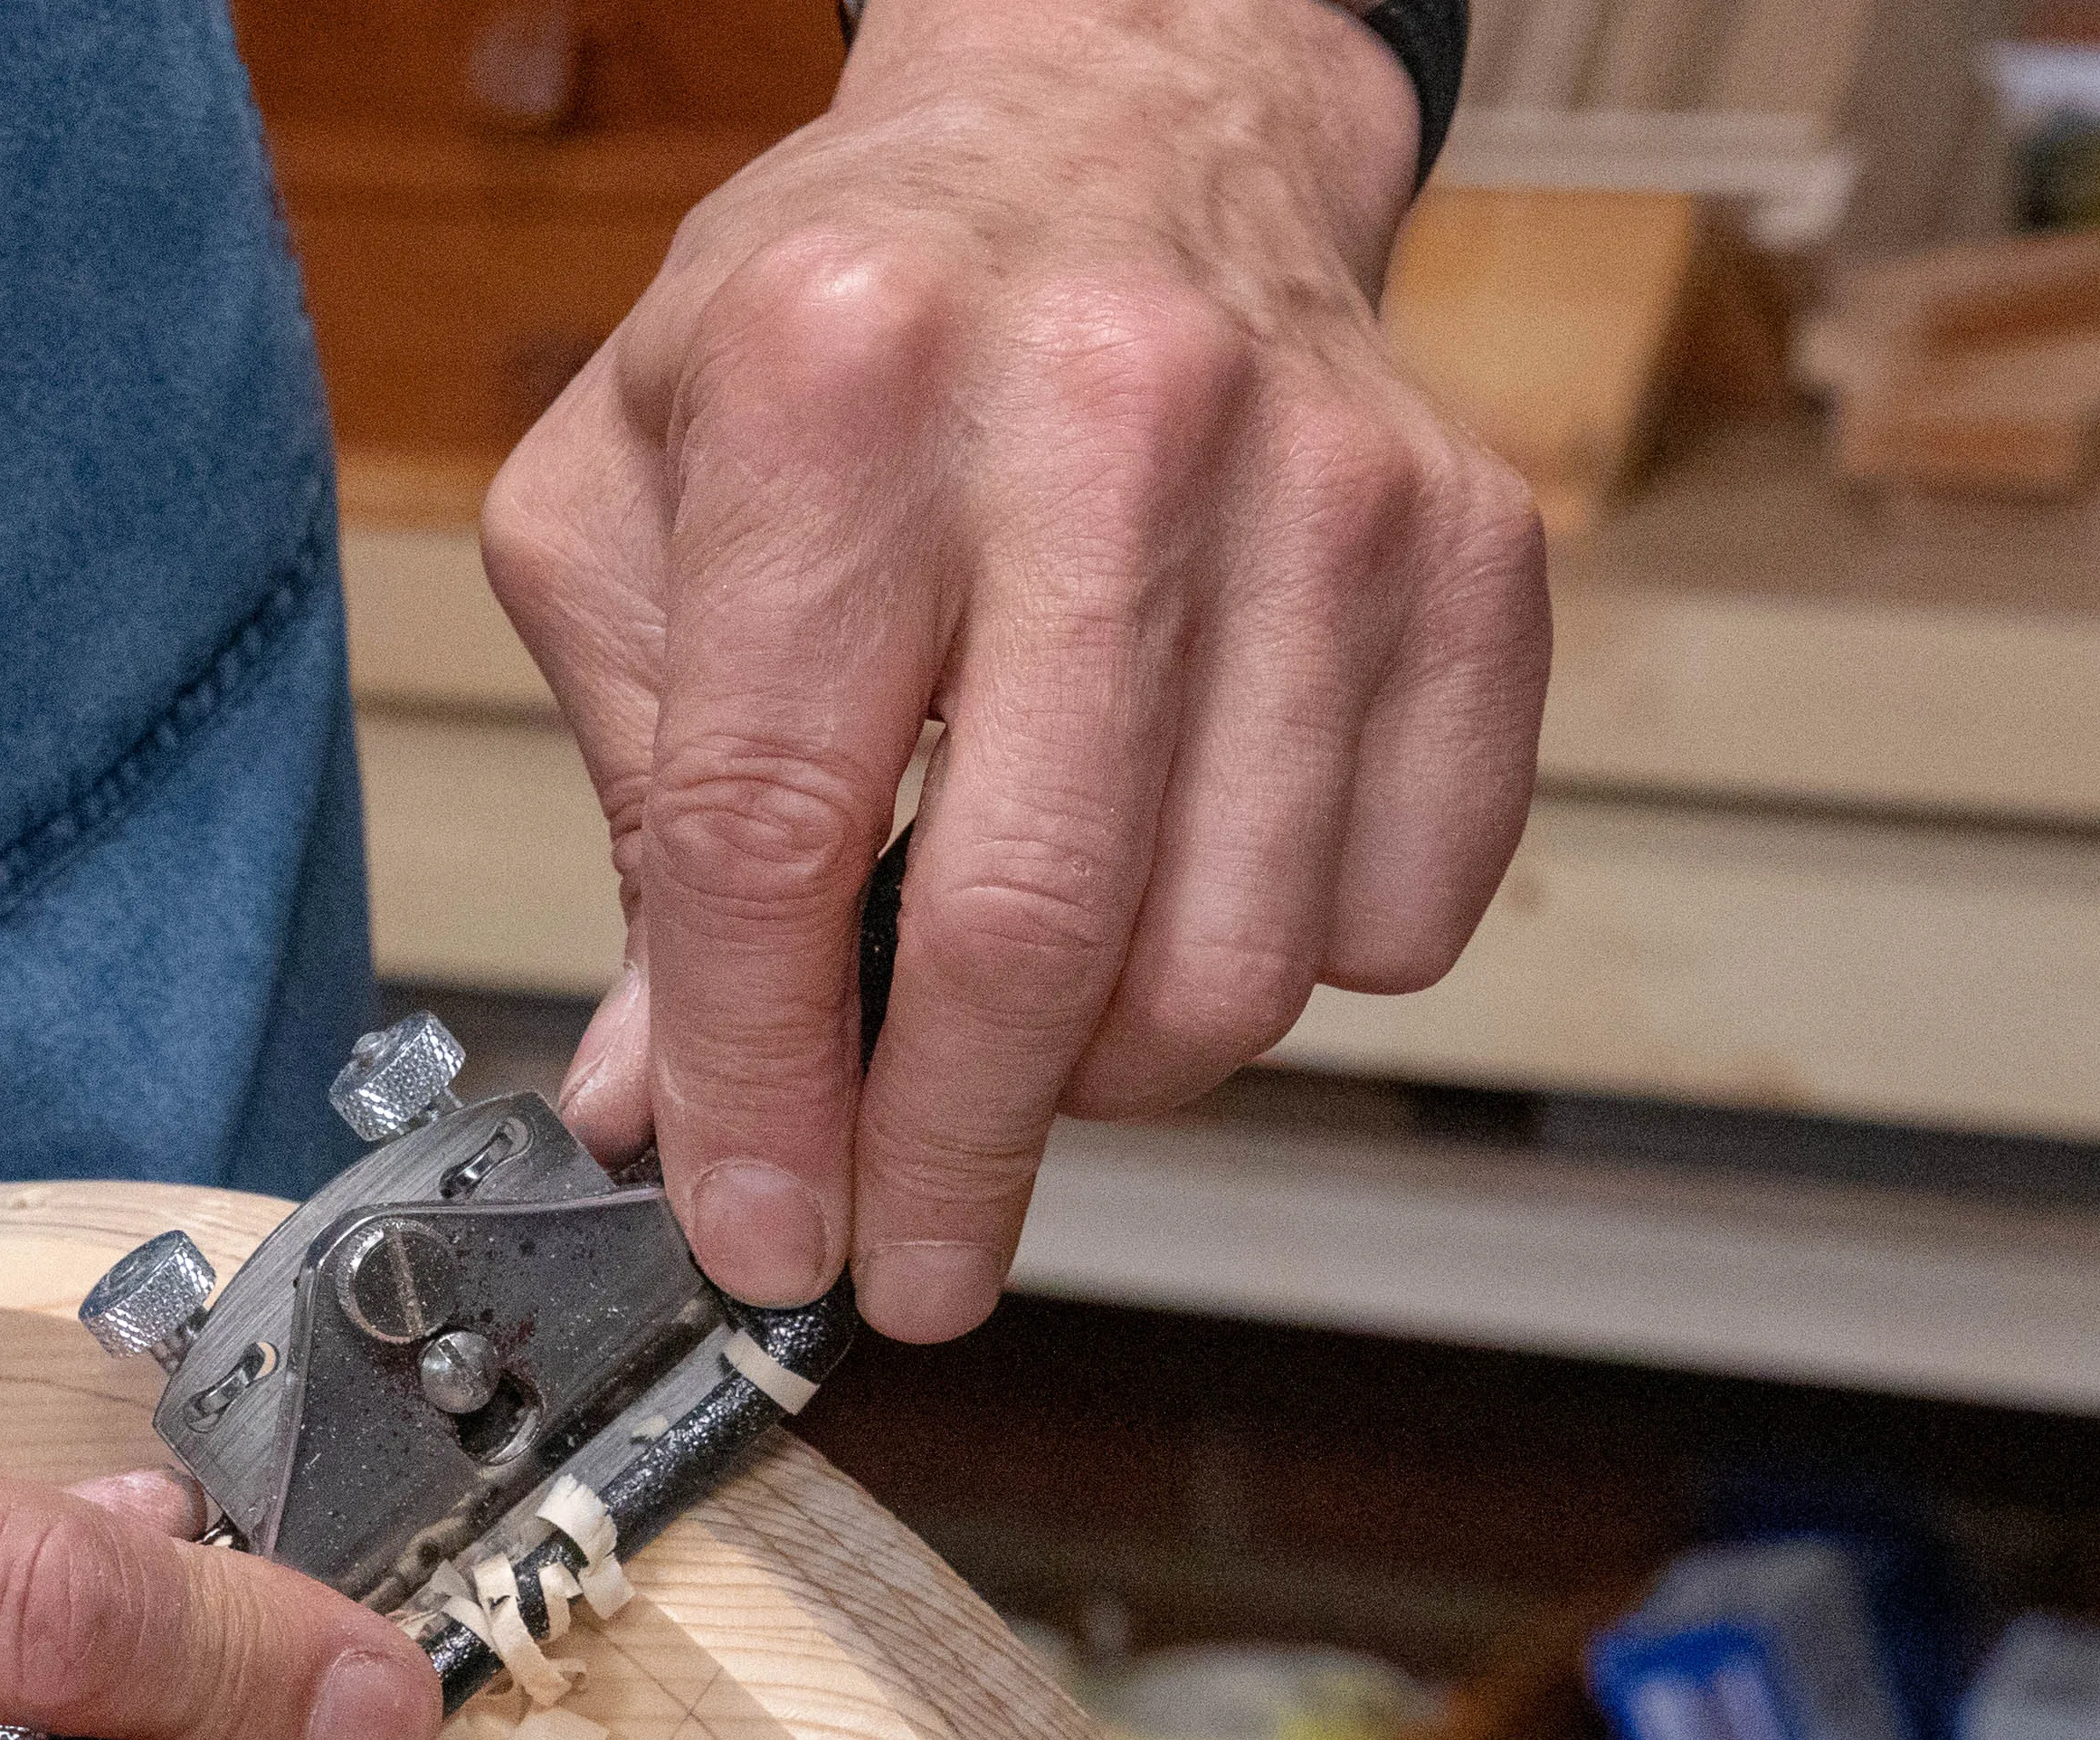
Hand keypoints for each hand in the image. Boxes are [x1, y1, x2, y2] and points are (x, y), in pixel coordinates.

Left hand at [488, 0, 1547, 1342]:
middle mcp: (1102, 409)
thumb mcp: (632, 500)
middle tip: (906, 1260)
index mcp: (837, 374)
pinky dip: (1290, 973)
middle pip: (1028, 926)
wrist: (1118, 119)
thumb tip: (654, 1093)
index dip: (761, 1080)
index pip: (775, 825)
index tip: (757, 1230)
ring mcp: (1323, 480)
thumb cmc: (856, 317)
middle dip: (948, 1156)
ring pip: (1230, 956)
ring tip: (1026, 1030)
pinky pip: (1399, 909)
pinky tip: (1186, 890)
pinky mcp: (1471, 548)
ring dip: (1109, 1074)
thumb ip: (629, 797)